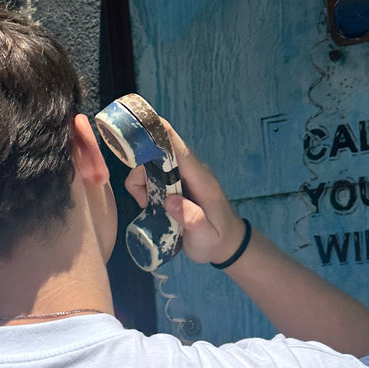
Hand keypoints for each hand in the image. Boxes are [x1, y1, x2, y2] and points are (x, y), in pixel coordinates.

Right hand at [124, 119, 245, 265]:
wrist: (226, 244)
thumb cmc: (217, 241)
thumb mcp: (206, 238)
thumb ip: (192, 220)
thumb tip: (171, 201)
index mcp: (202, 181)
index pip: (182, 152)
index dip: (164, 135)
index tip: (146, 122)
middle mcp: (191, 172)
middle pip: (160, 154)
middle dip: (142, 169)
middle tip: (143, 200)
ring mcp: (183, 175)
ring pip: (152, 163)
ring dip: (141, 181)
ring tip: (148, 206)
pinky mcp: (175, 182)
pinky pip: (152, 173)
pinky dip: (143, 186)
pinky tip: (149, 204)